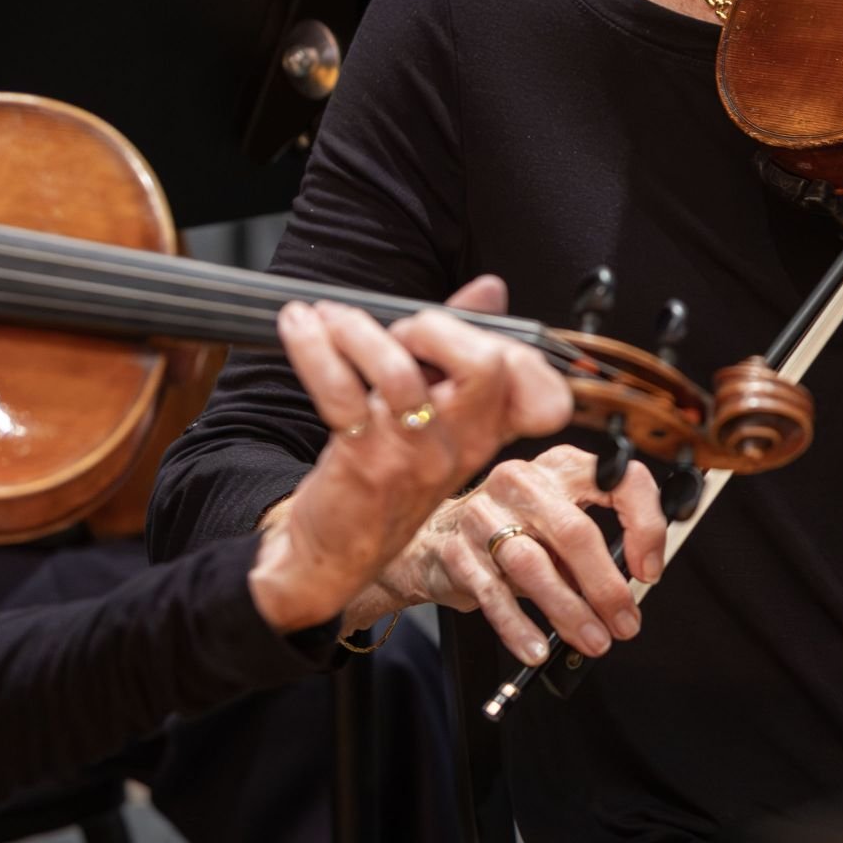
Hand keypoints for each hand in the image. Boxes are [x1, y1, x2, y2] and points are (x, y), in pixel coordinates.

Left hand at [248, 292, 573, 634]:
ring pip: (401, 372)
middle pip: (487, 367)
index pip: (541, 394)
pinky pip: (340, 391)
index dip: (517, 353)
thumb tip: (489, 289)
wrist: (334, 553)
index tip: (464, 332)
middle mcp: (460, 446)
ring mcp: (414, 456)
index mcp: (486, 434)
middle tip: (397, 333)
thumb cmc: (385, 477)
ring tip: (330, 319)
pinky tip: (300, 327)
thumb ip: (461, 348)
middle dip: (435, 328)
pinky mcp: (364, 461)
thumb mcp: (437, 419)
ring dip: (357, 331)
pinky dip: (314, 348)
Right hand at [369, 440, 670, 670]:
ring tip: (594, 640)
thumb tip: (632, 586)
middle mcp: (522, 481)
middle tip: (625, 623)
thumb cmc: (511, 531)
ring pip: (534, 565)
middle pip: (575, 531)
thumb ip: (593, 545)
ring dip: (569, 611)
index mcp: (561, 466)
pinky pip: (492, 593)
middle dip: (606, 586)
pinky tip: (537, 649)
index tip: (649, 569)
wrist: (434, 539)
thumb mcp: (558, 522)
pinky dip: (518, 626)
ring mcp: (484, 513)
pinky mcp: (456, 550)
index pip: (618, 479)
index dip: (644, 525)